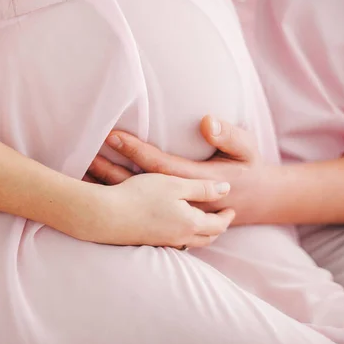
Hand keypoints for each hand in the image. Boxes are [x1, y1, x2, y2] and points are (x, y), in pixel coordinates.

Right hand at [84, 173, 234, 248]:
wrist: (106, 215)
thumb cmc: (141, 196)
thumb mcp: (175, 184)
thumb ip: (202, 188)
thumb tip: (226, 190)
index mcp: (191, 223)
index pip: (218, 225)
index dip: (227, 217)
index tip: (231, 209)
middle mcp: (180, 238)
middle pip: (207, 238)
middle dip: (217, 228)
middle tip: (221, 218)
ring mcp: (163, 243)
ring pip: (190, 243)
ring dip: (200, 234)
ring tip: (201, 223)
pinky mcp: (148, 242)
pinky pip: (174, 243)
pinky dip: (183, 236)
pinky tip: (175, 227)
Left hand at [87, 116, 269, 224]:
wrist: (258, 202)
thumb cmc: (248, 169)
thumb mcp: (247, 149)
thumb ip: (229, 136)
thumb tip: (206, 122)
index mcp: (199, 181)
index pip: (160, 164)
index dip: (135, 150)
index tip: (112, 135)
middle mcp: (184, 201)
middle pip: (142, 186)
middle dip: (112, 171)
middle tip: (86, 153)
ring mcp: (178, 214)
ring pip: (138, 202)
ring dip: (110, 186)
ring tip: (85, 169)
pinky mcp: (174, 220)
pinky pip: (142, 210)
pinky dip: (120, 200)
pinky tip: (100, 189)